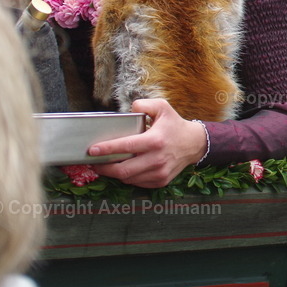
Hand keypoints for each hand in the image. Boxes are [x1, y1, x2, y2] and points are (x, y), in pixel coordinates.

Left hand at [89, 99, 207, 188]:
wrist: (194, 143)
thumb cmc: (174, 125)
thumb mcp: (163, 107)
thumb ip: (143, 104)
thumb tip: (128, 109)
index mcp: (155, 140)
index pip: (126, 147)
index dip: (107, 149)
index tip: (92, 150)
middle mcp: (157, 159)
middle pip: (123, 170)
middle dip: (104, 168)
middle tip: (94, 162)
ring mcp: (159, 172)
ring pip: (128, 179)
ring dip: (114, 174)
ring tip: (106, 166)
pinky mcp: (161, 181)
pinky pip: (137, 183)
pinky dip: (128, 178)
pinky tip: (124, 169)